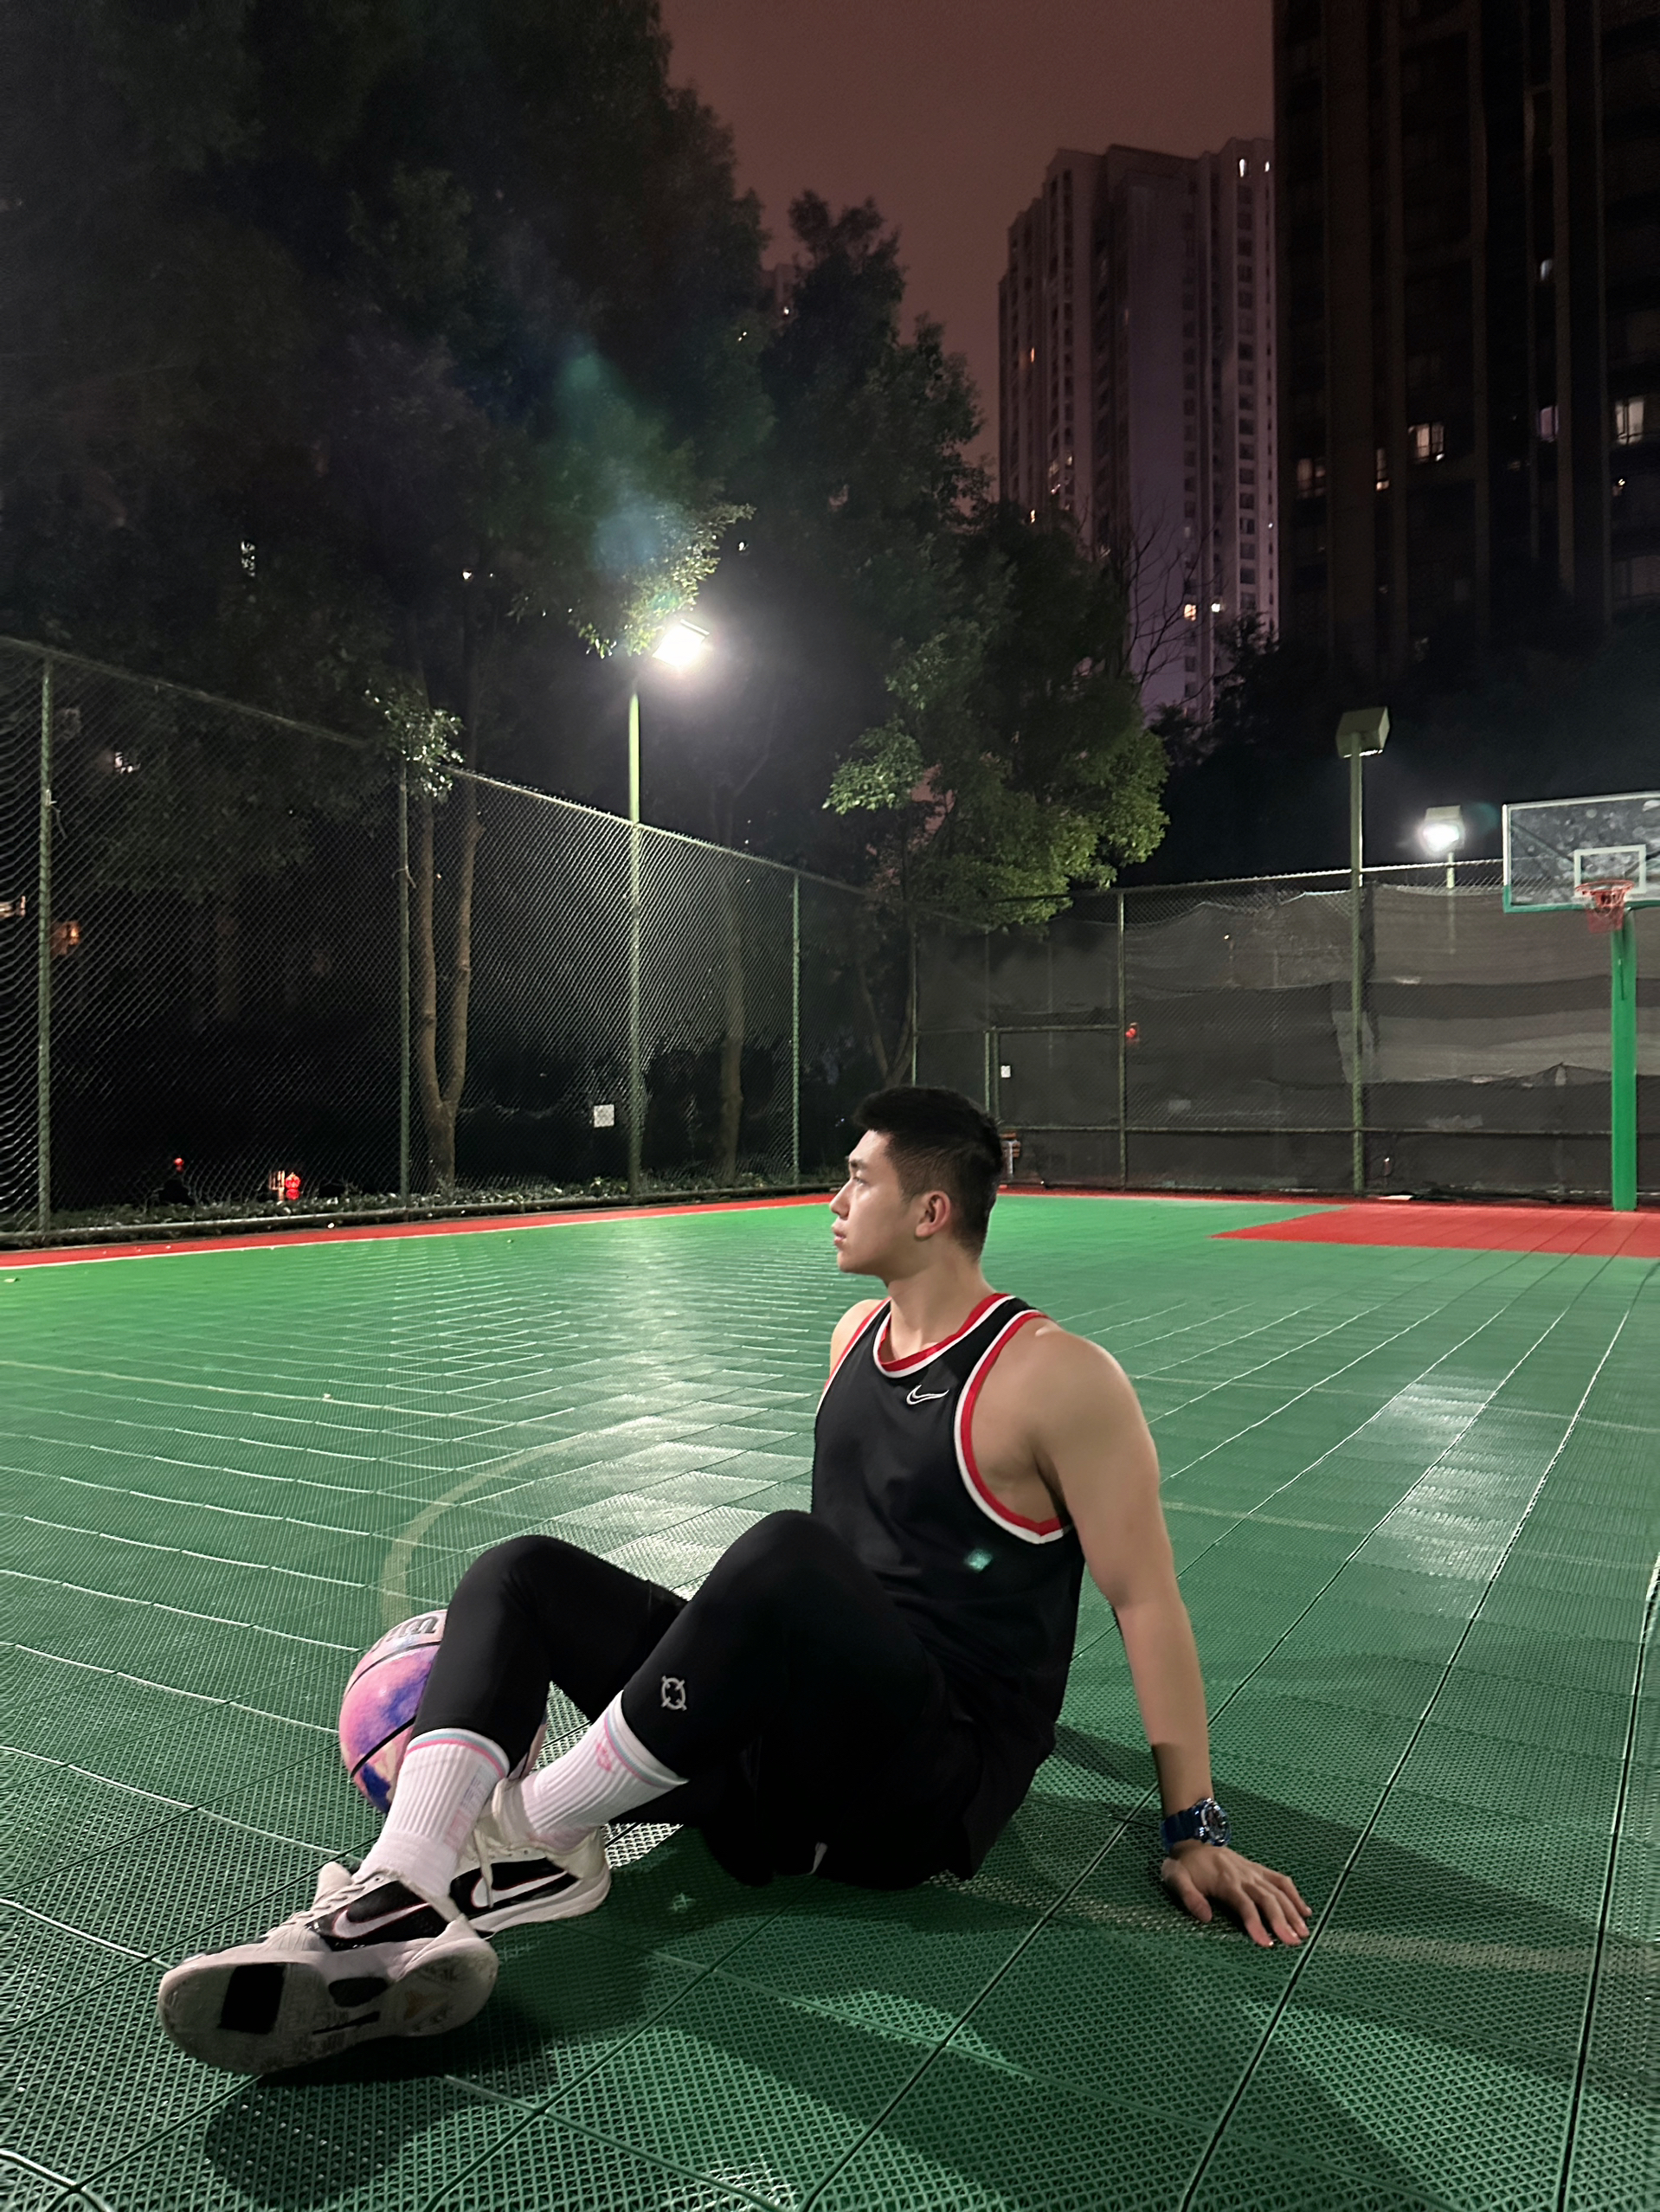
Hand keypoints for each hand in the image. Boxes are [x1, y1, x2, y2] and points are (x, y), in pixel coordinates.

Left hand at [1160, 1842, 1310, 1947]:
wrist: (1193, 1838)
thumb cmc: (1184, 1865)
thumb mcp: (1175, 1878)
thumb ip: (1188, 1897)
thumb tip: (1206, 1918)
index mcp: (1225, 1881)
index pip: (1245, 1905)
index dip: (1255, 1924)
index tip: (1266, 1944)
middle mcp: (1244, 1876)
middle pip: (1268, 1899)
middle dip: (1282, 1921)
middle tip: (1293, 1943)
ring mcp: (1254, 1872)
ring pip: (1278, 1891)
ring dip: (1292, 1912)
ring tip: (1303, 1933)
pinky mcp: (1259, 1870)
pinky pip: (1281, 1880)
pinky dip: (1295, 1895)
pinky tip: (1305, 1911)